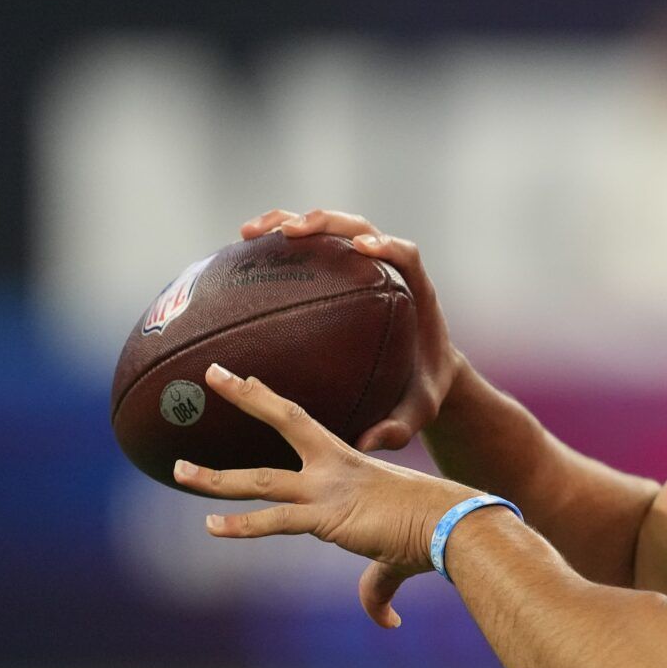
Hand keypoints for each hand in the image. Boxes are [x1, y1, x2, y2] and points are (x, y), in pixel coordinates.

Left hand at [174, 362, 477, 628]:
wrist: (453, 526)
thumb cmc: (434, 533)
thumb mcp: (395, 556)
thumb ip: (376, 588)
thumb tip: (384, 623)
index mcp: (349, 464)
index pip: (302, 421)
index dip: (270, 402)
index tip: (245, 380)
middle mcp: (334, 468)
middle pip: (282, 419)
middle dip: (245, 397)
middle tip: (211, 374)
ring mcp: (328, 489)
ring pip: (261, 477)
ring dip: (216, 477)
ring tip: (178, 470)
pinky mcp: (327, 517)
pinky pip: (274, 520)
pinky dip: (241, 526)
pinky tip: (211, 528)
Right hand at [241, 207, 460, 452]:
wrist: (426, 373)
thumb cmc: (424, 390)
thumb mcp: (418, 411)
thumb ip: (399, 427)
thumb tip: (365, 445)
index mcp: (416, 294)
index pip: (406, 255)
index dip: (387, 245)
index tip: (363, 247)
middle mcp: (389, 270)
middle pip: (360, 227)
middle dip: (326, 222)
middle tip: (291, 231)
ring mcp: (362, 266)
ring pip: (329, 229)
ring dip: (289, 222)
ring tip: (248, 234)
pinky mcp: (340, 272)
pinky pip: (309, 250)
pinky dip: (277, 245)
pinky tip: (240, 252)